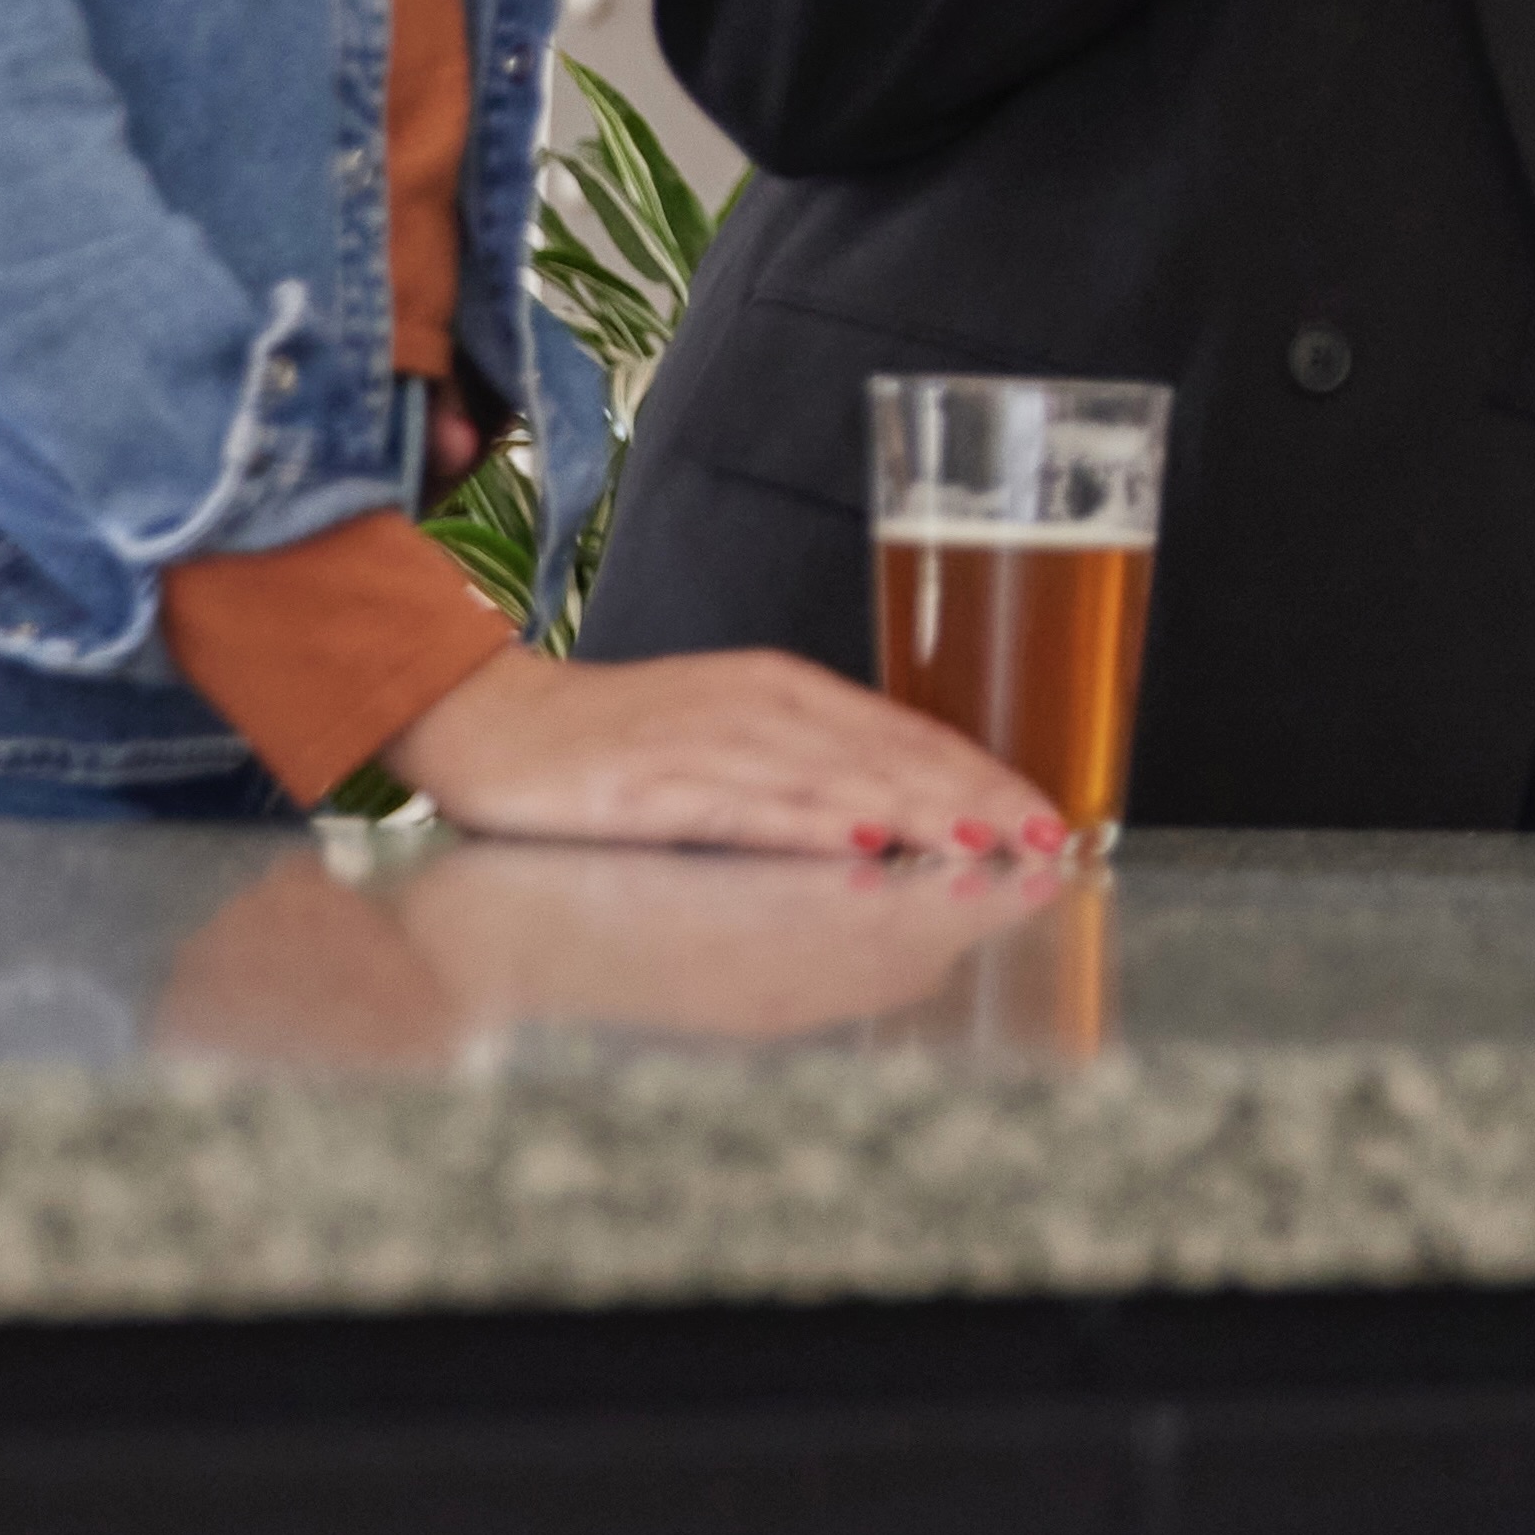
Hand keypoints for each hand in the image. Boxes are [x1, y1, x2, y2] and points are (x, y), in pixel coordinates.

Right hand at [381, 641, 1070, 858]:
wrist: (487, 723)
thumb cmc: (609, 742)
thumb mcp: (725, 739)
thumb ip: (804, 767)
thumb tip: (894, 813)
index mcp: (783, 691)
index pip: (906, 733)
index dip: (981, 773)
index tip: (1046, 812)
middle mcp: (760, 706)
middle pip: (888, 754)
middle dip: (975, 797)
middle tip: (1046, 838)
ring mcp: (710, 742)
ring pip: (835, 781)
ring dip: (917, 814)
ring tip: (987, 843)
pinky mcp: (655, 784)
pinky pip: (748, 808)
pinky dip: (811, 825)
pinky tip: (861, 842)